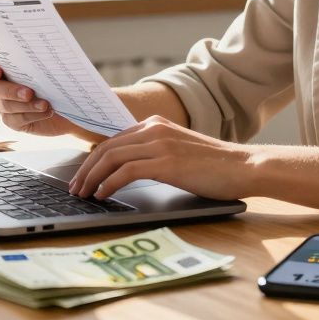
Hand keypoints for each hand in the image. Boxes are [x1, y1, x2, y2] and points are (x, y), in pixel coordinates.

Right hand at [0, 53, 96, 139]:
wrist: (70, 100)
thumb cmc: (57, 76)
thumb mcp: (51, 63)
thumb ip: (41, 56)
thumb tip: (45, 47)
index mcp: (3, 66)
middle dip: (11, 90)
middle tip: (29, 92)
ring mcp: (4, 104)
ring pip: (5, 106)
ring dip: (26, 105)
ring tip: (45, 104)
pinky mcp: (14, 121)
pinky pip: (16, 120)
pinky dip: (32, 115)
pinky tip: (46, 111)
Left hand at [67, 116, 255, 200]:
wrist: (244, 166)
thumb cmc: (215, 166)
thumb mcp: (179, 151)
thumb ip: (155, 153)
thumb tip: (127, 170)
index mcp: (156, 124)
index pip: (113, 139)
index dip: (93, 158)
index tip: (83, 175)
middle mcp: (154, 129)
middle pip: (106, 147)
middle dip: (85, 169)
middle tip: (75, 187)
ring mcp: (160, 144)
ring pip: (111, 157)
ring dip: (91, 178)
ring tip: (82, 194)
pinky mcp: (166, 162)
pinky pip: (126, 172)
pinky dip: (108, 184)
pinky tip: (102, 195)